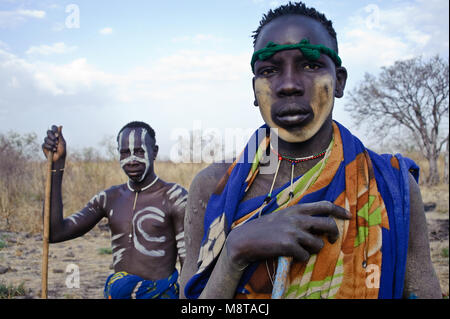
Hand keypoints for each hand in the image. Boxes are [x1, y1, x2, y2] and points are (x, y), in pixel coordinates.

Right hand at [42, 125, 65, 161]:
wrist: (59, 158)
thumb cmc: (62, 150)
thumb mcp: (62, 142)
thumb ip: (60, 134)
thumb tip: (60, 126)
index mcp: (56, 135)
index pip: (53, 128)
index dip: (54, 129)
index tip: (56, 133)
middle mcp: (51, 137)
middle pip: (48, 131)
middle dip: (51, 136)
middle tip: (56, 140)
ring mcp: (47, 141)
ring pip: (46, 138)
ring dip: (52, 143)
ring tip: (56, 147)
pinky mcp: (44, 146)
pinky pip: (44, 144)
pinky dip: (49, 147)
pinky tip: (53, 150)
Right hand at [226, 201, 351, 267]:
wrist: (245, 239)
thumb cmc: (265, 229)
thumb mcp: (283, 216)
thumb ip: (300, 216)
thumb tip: (320, 222)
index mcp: (297, 209)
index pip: (325, 205)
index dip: (340, 210)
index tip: (349, 216)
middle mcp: (297, 218)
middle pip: (328, 224)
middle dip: (334, 234)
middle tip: (332, 240)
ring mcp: (293, 232)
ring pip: (318, 244)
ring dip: (313, 250)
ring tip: (301, 249)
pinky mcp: (288, 245)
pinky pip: (305, 256)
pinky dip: (300, 258)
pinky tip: (290, 255)